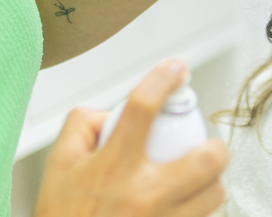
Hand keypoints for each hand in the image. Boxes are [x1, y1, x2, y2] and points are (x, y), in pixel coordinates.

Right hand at [33, 60, 228, 216]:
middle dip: (212, 145)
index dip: (164, 79)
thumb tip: (108, 111)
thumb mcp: (58, 164)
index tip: (175, 69)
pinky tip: (183, 205)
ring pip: (213, 195)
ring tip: (196, 179)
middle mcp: (143, 195)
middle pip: (205, 159)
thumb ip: (81, 126)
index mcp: (113, 166)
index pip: (143, 108)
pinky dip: (197, 210)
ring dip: (210, 182)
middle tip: (203, 143)